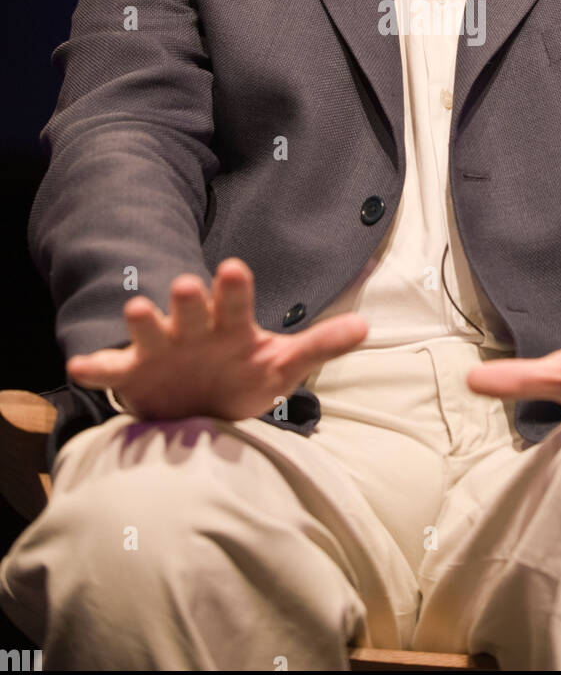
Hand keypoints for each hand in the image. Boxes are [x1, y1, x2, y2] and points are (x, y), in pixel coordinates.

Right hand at [66, 257, 367, 420]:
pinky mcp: (133, 376)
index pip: (235, 300)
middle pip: (192, 310)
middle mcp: (193, 329)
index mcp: (229, 324)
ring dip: (142, 322)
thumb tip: (366, 327)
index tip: (236, 268)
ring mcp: (160, 350)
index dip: (234, 287)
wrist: (196, 406)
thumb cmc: (240, 376)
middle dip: (190, 299)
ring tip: (136, 310)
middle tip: (188, 284)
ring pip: (150, 331)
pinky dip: (95, 368)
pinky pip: (110, 371)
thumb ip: (319, 346)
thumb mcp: (281, 364)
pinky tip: (79, 366)